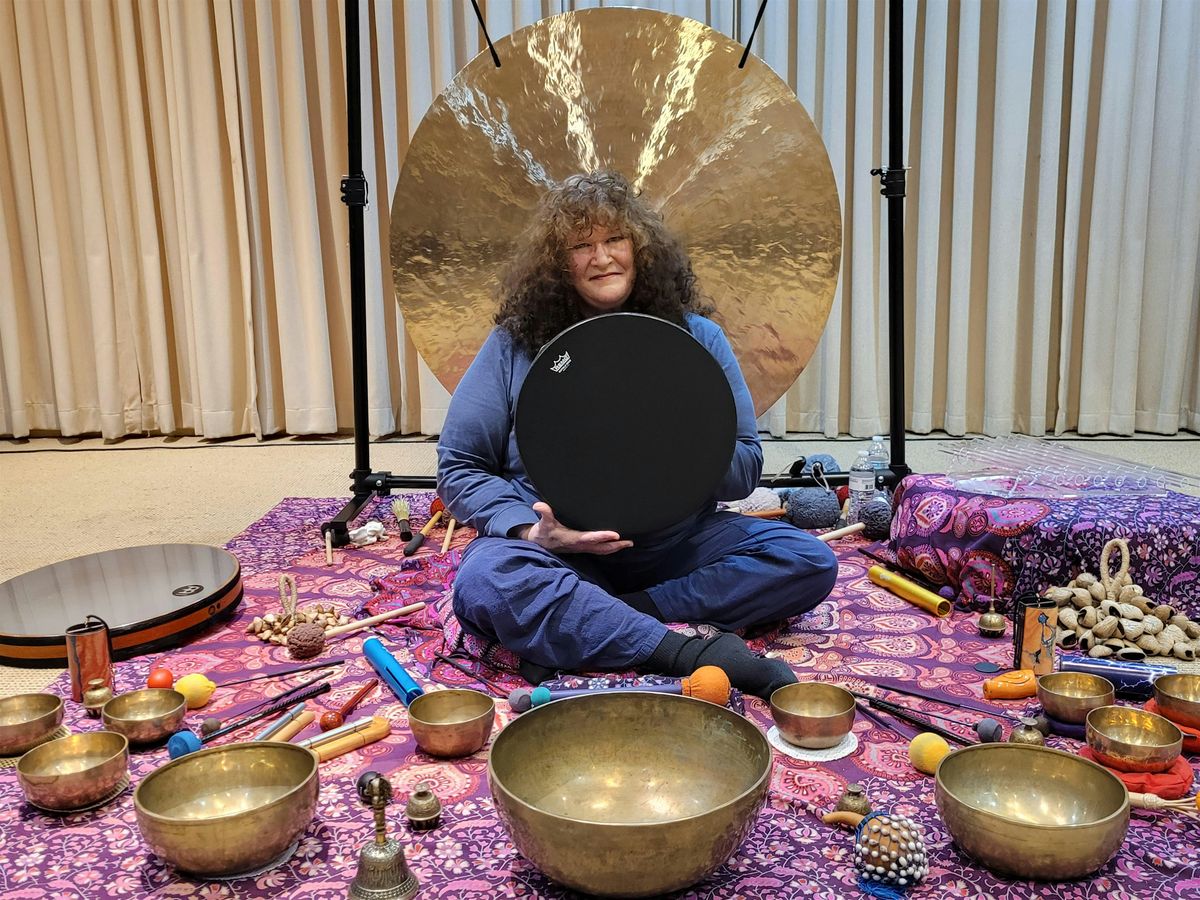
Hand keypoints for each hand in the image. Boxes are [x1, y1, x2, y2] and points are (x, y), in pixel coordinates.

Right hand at [518, 502, 632, 554]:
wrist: (540, 544)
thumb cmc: (544, 532)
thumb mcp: (543, 522)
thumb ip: (544, 513)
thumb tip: (538, 506)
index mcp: (572, 539)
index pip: (590, 538)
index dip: (602, 536)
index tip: (615, 534)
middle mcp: (579, 545)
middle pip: (601, 548)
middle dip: (615, 545)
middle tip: (628, 542)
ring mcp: (582, 548)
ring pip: (602, 550)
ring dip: (615, 548)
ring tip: (628, 544)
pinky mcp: (583, 548)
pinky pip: (599, 550)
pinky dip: (609, 548)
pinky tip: (617, 544)